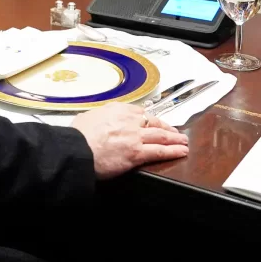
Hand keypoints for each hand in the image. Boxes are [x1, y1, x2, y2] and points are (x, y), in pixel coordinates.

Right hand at [71, 103, 188, 179]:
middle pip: (154, 122)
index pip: (140, 112)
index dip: (151, 119)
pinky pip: (160, 151)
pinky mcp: (137, 153)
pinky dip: (173, 151)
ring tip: (184, 142)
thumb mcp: (86, 118)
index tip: (155, 122)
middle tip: (176, 132)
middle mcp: (129, 120)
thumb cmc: (77, 137)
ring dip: (175, 139)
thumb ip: (97, 118)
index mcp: (117, 109)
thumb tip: (94, 122)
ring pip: (161, 136)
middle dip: (167, 127)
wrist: (76, 150)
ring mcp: (135, 136)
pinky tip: (181, 151)